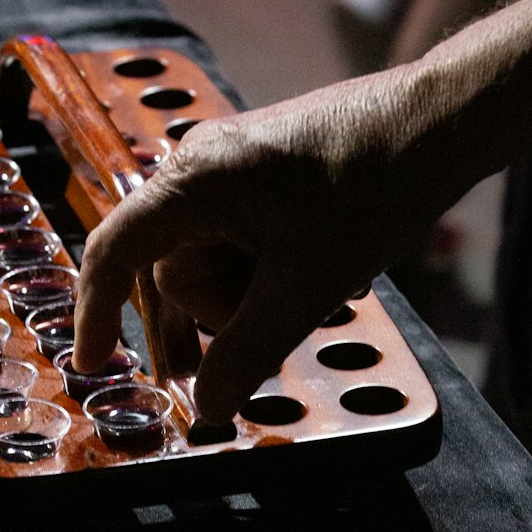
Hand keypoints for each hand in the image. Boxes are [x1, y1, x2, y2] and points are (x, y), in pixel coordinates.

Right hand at [74, 66, 487, 421]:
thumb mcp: (305, 288)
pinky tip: (314, 287)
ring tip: (306, 311)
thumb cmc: (371, 191)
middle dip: (215, 316)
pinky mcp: (265, 172)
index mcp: (191, 184)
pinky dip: (266, 274)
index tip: (93, 365)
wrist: (438, 123)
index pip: (115, 253)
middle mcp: (199, 167)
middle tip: (254, 358)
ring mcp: (233, 167)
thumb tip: (205, 408)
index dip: (96, 313)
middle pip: (176, 270)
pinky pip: (242, 238)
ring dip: (249, 298)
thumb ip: (247, 353)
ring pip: (213, 258)